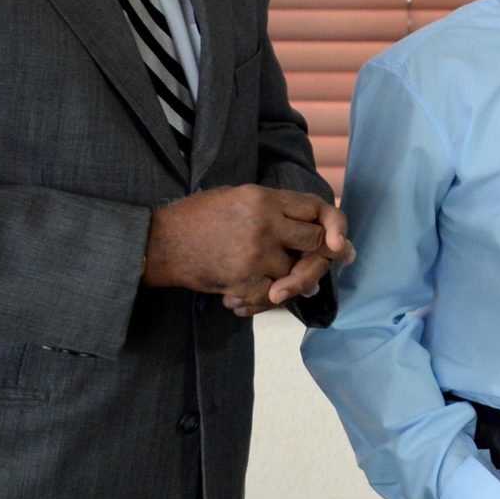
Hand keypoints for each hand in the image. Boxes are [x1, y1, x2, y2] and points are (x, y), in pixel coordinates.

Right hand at [144, 186, 346, 311]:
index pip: (316, 209)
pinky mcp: (243, 278)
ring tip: (274, 288)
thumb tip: (312, 229)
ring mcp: (255, 252)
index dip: (334, 227)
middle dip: (319, 260)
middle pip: (314, 243)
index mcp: (264, 198)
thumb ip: (274, 210)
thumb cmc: (197, 218)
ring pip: (295, 273)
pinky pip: (272, 295)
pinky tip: (245, 300)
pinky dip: (264, 301)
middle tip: (321, 271)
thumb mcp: (237, 197)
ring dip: (288, 284)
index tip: (340, 245)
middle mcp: (265, 222)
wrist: (159, 243)